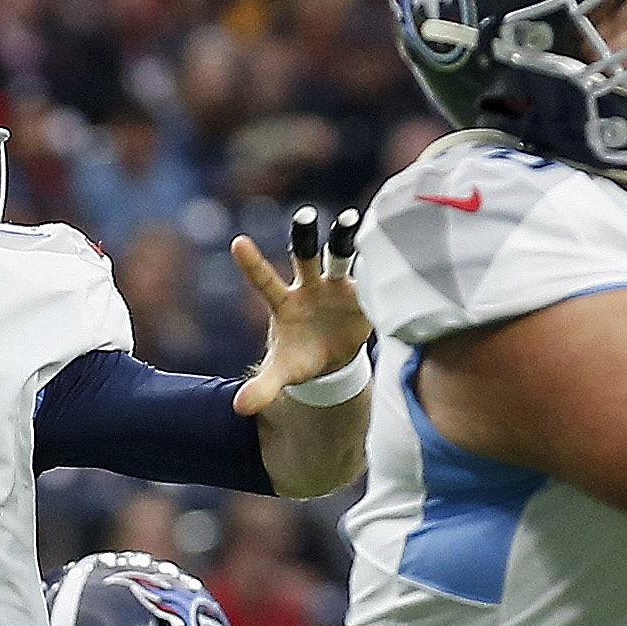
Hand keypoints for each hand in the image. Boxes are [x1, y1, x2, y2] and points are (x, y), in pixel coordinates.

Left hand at [230, 206, 370, 415]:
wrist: (332, 359)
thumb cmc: (300, 358)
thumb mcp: (283, 373)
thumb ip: (264, 387)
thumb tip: (240, 409)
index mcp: (285, 304)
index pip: (264, 281)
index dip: (252, 264)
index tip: (237, 242)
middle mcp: (309, 287)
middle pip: (305, 256)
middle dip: (305, 236)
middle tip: (305, 216)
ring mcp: (336, 286)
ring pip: (340, 256)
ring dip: (345, 238)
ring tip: (352, 220)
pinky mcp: (362, 293)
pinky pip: (370, 274)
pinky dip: (377, 264)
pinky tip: (389, 246)